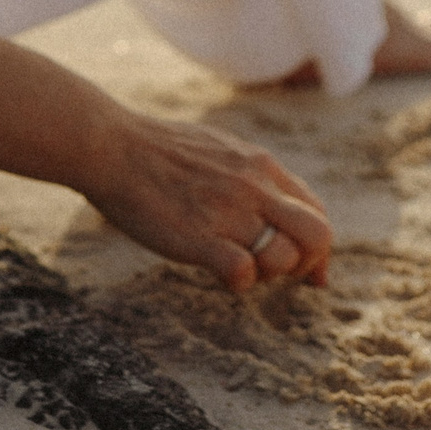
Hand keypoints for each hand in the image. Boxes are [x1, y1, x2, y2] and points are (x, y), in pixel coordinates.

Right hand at [82, 111, 333, 292]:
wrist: (112, 146)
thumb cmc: (157, 150)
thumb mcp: (220, 148)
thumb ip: (250, 174)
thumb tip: (270, 202)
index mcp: (261, 166)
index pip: (317, 212)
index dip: (317, 249)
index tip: (308, 271)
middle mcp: (255, 188)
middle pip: (317, 236)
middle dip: (305, 264)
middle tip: (272, 271)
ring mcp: (229, 212)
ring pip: (283, 258)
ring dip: (266, 274)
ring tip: (236, 267)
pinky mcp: (200, 236)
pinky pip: (243, 272)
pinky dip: (238, 283)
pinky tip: (216, 272)